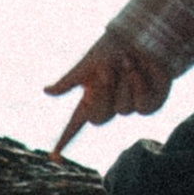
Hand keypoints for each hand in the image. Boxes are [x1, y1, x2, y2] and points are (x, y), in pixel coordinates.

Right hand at [46, 39, 167, 157]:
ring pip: (123, 109)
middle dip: (102, 92)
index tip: (54, 157)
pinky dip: (139, 86)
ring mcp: (129, 107)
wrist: (140, 37)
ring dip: (123, 82)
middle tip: (108, 71)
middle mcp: (109, 106)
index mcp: (91, 98)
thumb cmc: (112, 49)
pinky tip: (138, 71)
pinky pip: (142, 106)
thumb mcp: (88, 63)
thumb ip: (69, 81)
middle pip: (99, 117)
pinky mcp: (148, 104)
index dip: (65, 140)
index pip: (75, 125)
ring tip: (126, 61)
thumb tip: (45, 91)